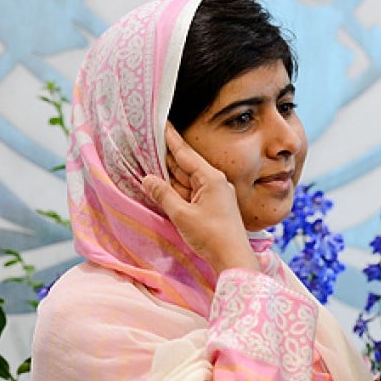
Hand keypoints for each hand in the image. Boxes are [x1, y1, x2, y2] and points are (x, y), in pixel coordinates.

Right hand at [142, 123, 258, 272]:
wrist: (233, 257)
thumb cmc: (210, 235)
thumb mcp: (182, 214)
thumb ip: (163, 194)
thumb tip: (147, 178)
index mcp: (210, 178)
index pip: (185, 153)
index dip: (171, 139)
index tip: (162, 123)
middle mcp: (214, 181)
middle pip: (185, 164)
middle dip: (167, 153)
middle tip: (149, 139)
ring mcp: (214, 193)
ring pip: (187, 178)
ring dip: (170, 171)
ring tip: (150, 157)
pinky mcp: (213, 205)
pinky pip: (191, 190)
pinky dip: (176, 186)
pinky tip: (163, 183)